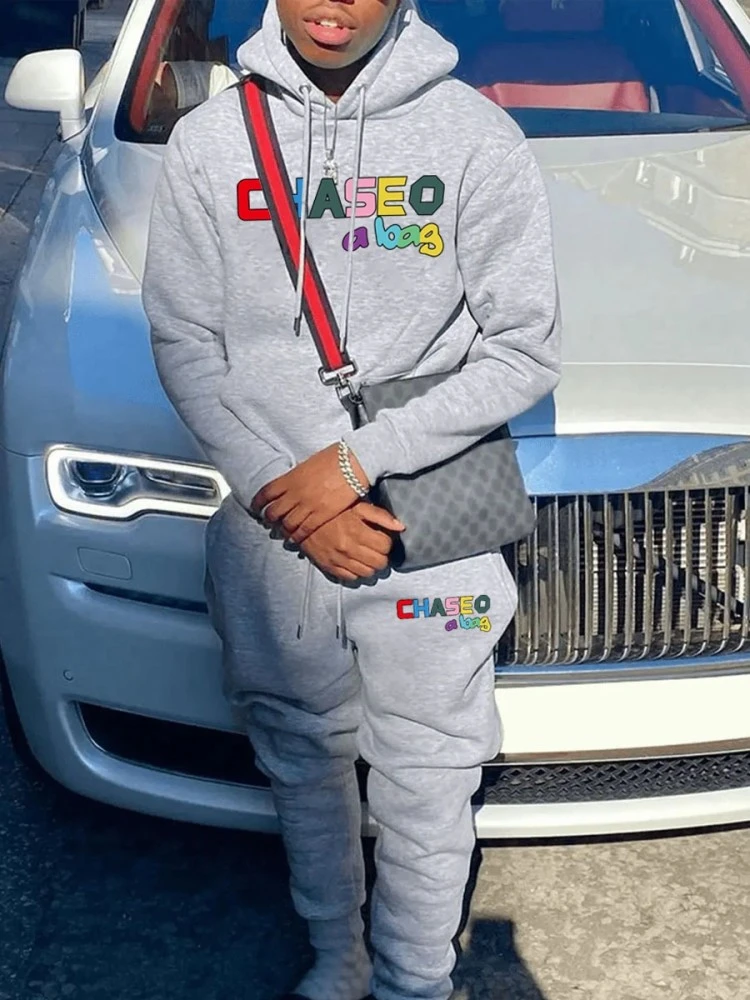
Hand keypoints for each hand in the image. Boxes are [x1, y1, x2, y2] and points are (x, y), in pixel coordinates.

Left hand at [251, 443, 373, 543]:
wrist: (353, 463)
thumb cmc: (334, 458)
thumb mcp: (308, 464)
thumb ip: (296, 477)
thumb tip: (291, 484)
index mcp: (290, 478)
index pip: (266, 493)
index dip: (258, 503)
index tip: (256, 508)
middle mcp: (295, 493)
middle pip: (273, 512)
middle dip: (269, 519)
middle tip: (269, 523)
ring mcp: (308, 505)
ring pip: (286, 524)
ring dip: (282, 530)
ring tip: (282, 533)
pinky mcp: (321, 515)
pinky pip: (303, 530)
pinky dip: (296, 536)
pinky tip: (294, 539)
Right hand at [300, 502, 404, 581]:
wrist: (301, 518)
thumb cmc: (333, 510)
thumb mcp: (358, 505)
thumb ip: (380, 516)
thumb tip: (401, 527)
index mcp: (357, 531)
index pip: (386, 546)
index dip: (386, 541)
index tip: (381, 537)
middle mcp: (349, 548)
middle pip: (380, 562)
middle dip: (381, 555)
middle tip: (376, 547)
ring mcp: (339, 560)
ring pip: (368, 573)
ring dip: (371, 564)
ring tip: (366, 555)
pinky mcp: (329, 567)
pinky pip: (351, 577)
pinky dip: (356, 571)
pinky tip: (354, 561)